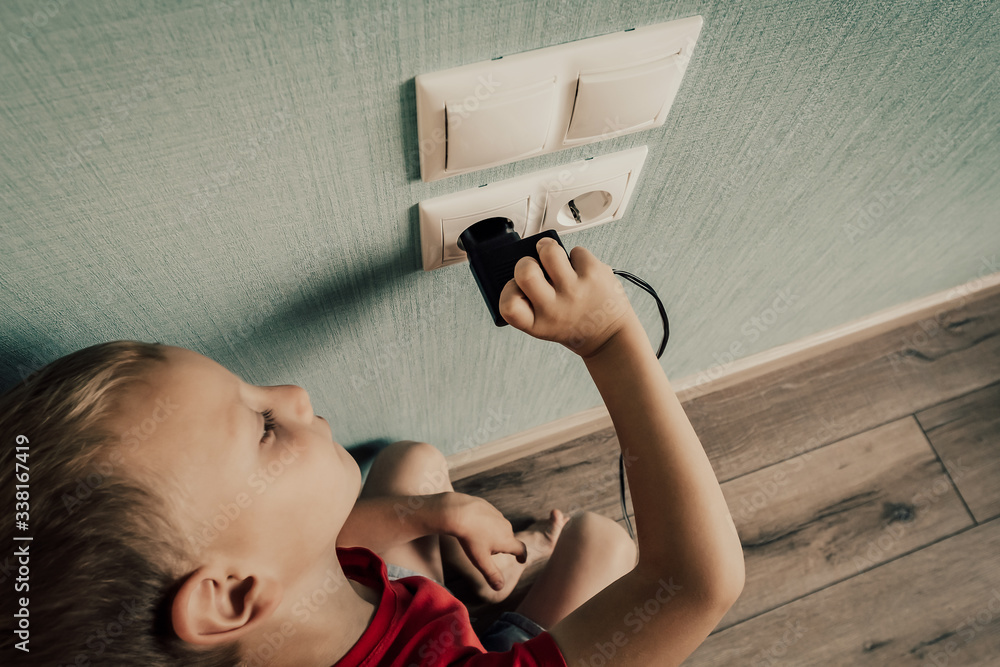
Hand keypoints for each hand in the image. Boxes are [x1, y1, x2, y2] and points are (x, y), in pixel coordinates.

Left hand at [438, 492, 526, 590]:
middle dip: (501, 547)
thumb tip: (500, 588)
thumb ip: (491, 574)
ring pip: (499, 528)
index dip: (522, 556)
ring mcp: (498, 515)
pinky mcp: (489, 507)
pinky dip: (486, 523)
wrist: (459, 512)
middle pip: (507, 539)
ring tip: (478, 538)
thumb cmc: (471, 538)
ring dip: (493, 534)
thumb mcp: (480, 560)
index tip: (521, 559)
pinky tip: (474, 525)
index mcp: (507, 540)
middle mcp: (506, 527)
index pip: (521, 549)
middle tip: (487, 552)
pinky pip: (490, 518)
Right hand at [499, 238, 637, 357]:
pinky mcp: (594, 274)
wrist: (610, 336)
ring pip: (549, 251)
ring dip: (548, 248)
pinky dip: (576, 257)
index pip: (508, 305)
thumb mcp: (545, 326)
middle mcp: (556, 308)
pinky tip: (580, 271)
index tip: (518, 289)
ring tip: (554, 258)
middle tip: (535, 266)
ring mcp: (576, 289)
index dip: (509, 291)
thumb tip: (524, 262)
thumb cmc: (574, 326)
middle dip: (526, 261)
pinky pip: (575, 251)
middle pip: (525, 270)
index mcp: (538, 324)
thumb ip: (529, 302)